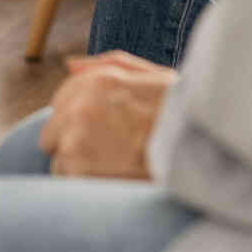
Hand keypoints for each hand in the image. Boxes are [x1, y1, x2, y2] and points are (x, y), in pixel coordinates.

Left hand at [38, 51, 176, 179]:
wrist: (199, 152)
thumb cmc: (182, 115)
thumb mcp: (153, 76)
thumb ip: (107, 65)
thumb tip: (70, 66)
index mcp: (97, 82)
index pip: (60, 101)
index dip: (77, 118)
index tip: (100, 130)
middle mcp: (80, 108)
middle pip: (52, 133)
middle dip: (72, 143)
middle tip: (108, 153)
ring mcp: (75, 141)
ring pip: (59, 162)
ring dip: (79, 168)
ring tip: (114, 169)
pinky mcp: (78, 173)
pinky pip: (69, 183)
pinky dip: (86, 186)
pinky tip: (112, 182)